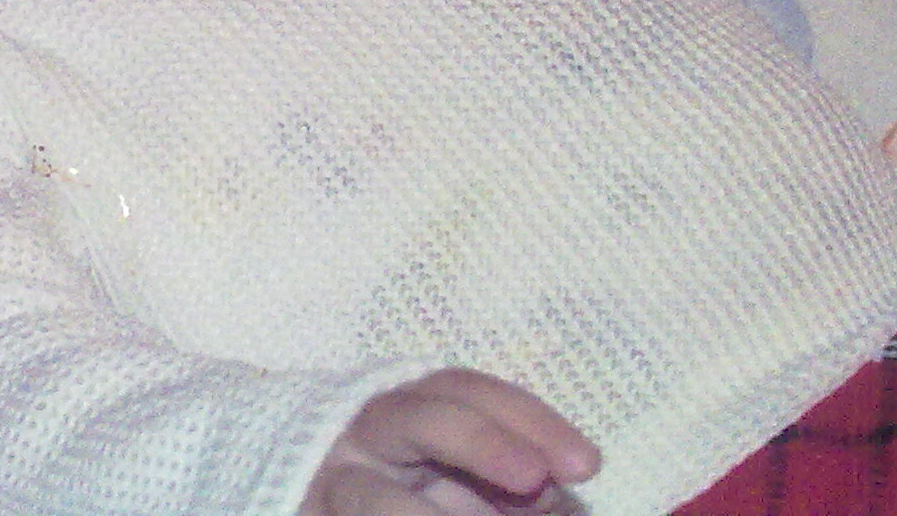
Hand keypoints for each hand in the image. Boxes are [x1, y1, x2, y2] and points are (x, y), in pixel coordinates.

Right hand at [300, 368, 600, 515]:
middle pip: (423, 417)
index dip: (529, 420)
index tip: (585, 464)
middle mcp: (368, 433)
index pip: (468, 392)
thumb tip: (556, 495)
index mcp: (410, 406)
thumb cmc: (396, 486)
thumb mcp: (452, 476)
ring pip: (376, 497)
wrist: (310, 494)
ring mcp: (337, 483)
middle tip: (539, 479)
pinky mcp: (315, 515)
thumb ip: (501, 481)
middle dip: (484, 442)